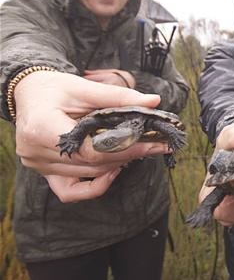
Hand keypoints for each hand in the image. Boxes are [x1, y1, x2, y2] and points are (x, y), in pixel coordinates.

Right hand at [13, 71, 169, 201]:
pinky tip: (114, 169)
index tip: (152, 142)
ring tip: (141, 149)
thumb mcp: (85, 87)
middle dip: (129, 154)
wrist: (30, 94)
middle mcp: (36, 151)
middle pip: (92, 163)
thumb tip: (153, 102)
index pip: (89, 148)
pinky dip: (96, 185)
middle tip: (157, 145)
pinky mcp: (45, 173)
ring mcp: (39, 165)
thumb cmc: (55, 88)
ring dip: (118, 164)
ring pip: (88, 175)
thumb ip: (118, 97)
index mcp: (41, 126)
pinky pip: (72, 192)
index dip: (124, 147)